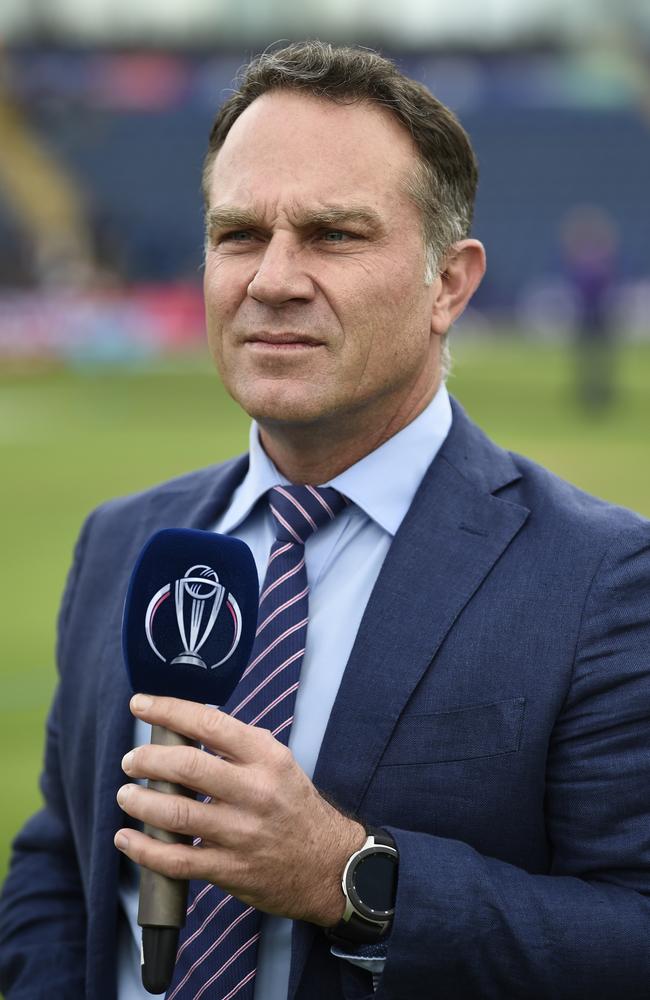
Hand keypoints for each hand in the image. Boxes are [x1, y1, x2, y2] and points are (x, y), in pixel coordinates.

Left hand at [114, 694, 365, 925]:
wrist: (328, 865)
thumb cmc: (295, 807)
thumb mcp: (279, 764)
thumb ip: (238, 746)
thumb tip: (187, 726)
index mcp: (266, 757)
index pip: (209, 723)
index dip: (168, 710)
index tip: (140, 705)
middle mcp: (255, 792)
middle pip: (187, 767)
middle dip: (147, 760)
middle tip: (131, 761)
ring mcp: (241, 833)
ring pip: (175, 814)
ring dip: (140, 802)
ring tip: (126, 795)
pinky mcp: (230, 870)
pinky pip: (176, 861)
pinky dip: (144, 850)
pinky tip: (127, 838)